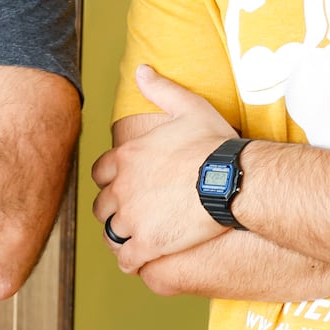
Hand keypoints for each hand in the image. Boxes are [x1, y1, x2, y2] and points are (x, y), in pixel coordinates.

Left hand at [90, 65, 235, 271]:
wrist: (230, 180)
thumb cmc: (212, 144)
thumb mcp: (187, 107)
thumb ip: (160, 89)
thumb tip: (142, 69)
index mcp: (126, 157)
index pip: (100, 173)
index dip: (112, 180)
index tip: (125, 185)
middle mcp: (121, 188)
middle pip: (102, 205)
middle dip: (113, 209)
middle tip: (131, 213)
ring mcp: (132, 218)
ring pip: (111, 233)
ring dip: (121, 236)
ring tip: (137, 238)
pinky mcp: (148, 243)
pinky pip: (127, 259)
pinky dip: (131, 260)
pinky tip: (142, 259)